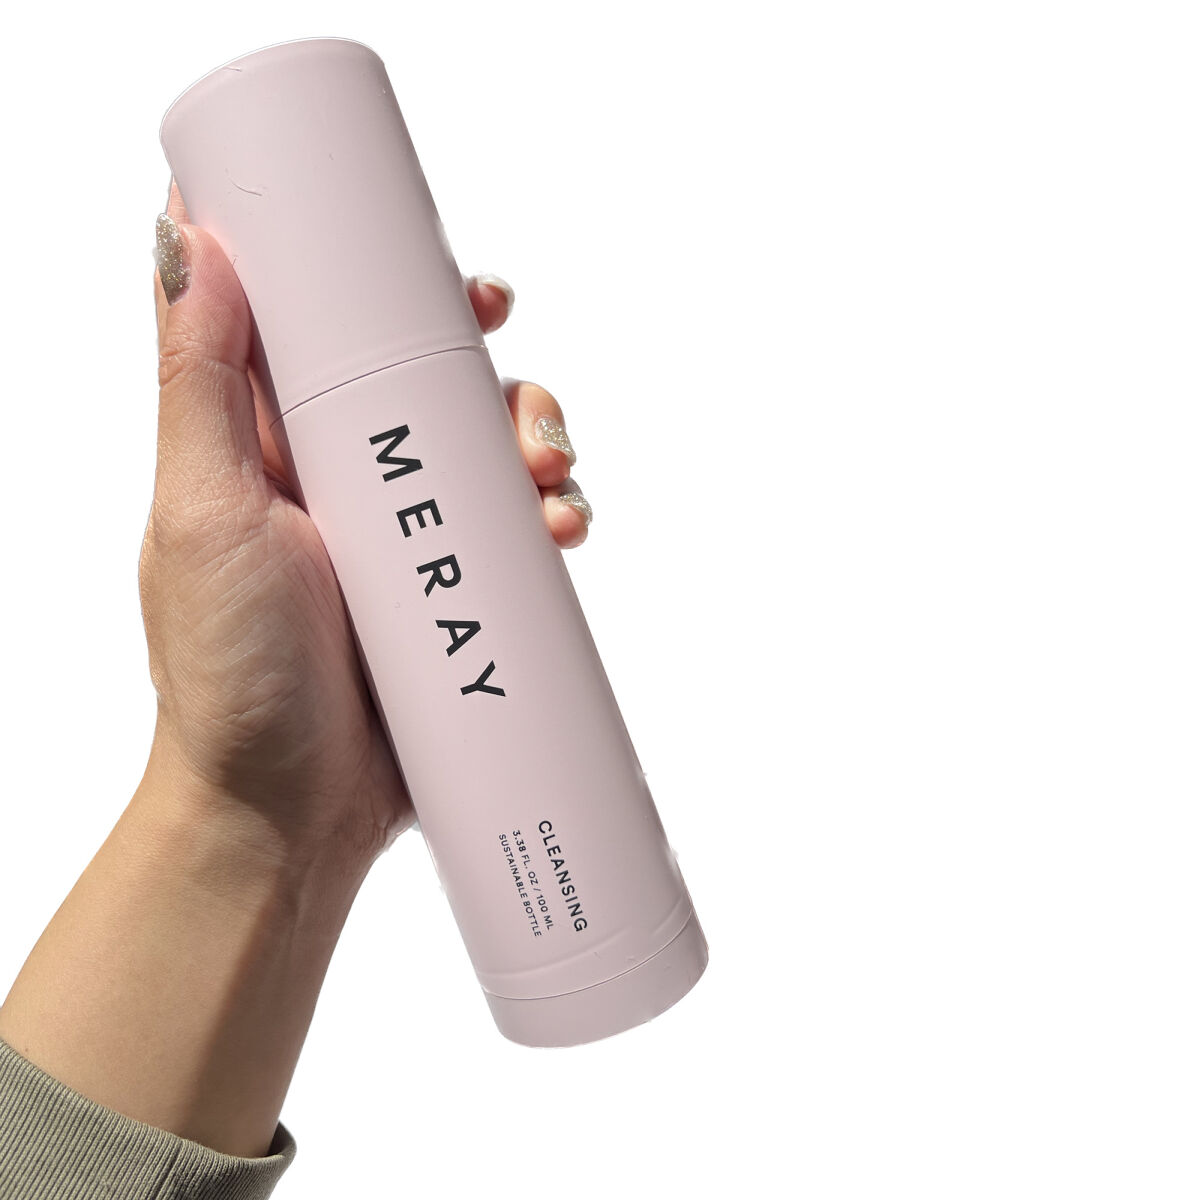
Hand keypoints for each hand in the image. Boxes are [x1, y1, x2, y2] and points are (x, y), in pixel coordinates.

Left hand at [143, 182, 590, 872]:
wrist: (288, 813)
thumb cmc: (228, 672)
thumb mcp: (204, 512)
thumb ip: (196, 381)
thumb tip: (189, 238)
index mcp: (276, 444)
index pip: (336, 333)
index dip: (391, 285)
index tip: (443, 268)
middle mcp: (349, 481)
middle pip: (434, 383)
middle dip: (484, 359)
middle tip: (507, 347)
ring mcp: (411, 540)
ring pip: (491, 452)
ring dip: (537, 432)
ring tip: (549, 470)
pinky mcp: (459, 594)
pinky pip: (521, 532)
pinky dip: (555, 514)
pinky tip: (564, 527)